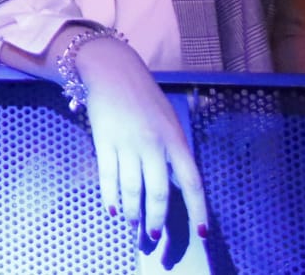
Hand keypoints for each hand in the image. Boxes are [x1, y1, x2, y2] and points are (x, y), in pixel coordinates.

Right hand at [74, 36, 207, 253]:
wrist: (112, 70)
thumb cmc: (144, 96)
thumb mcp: (169, 121)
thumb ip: (173, 151)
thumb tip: (174, 184)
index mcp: (175, 140)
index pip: (191, 183)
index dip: (198, 210)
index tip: (200, 233)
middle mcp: (153, 145)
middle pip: (158, 191)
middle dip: (156, 218)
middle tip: (153, 234)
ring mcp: (127, 143)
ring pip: (132, 188)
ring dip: (133, 211)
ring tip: (133, 224)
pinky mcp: (104, 141)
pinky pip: (108, 175)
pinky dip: (109, 196)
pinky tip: (111, 208)